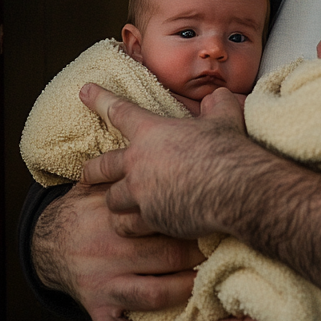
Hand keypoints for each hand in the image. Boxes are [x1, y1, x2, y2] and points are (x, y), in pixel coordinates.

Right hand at [32, 180, 204, 320]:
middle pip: (164, 256)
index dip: (190, 219)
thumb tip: (152, 136)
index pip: (159, 218)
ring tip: (204, 284)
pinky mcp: (96, 307)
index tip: (214, 218)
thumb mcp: (98, 185)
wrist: (46, 243)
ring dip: (181, 290)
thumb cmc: (85, 210)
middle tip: (221, 250)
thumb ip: (123, 171)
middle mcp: (109, 250)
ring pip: (151, 292)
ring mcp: (103, 282)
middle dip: (196, 255)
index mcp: (112, 217)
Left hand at [80, 83, 256, 238]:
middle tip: (85, 173)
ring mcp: (142, 194)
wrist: (235, 190)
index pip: (120, 111)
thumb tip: (219, 95)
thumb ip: (217, 104)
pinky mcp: (150, 220)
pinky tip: (134, 228)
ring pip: (112, 200)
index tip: (84, 91)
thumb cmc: (228, 151)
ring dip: (115, 202)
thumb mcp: (225, 119)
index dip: (100, 99)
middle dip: (92, 170)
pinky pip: (128, 227)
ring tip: (118, 205)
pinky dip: (130, 227)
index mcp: (152, 133)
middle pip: (103, 165)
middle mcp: (139, 163)